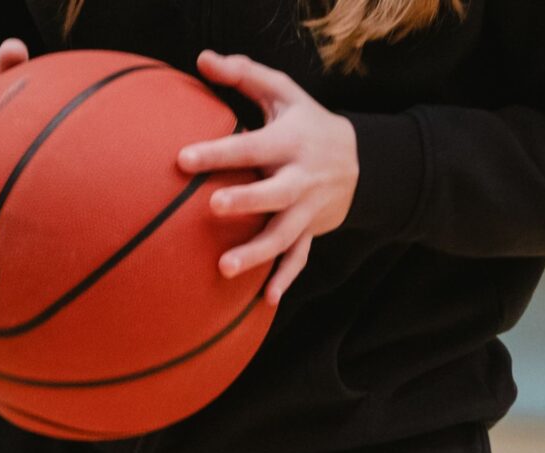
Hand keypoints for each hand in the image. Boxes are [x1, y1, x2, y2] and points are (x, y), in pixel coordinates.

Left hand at [178, 50, 358, 305]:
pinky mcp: (310, 231)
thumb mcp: (284, 92)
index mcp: (290, 141)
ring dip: (258, 253)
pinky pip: (300, 258)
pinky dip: (285, 279)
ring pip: (285, 234)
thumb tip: (201, 59)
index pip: (252, 145)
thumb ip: (244, 74)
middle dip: (247, 201)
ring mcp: (308, 209)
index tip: (183, 158)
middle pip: (276, 192)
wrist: (361, 161)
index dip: (219, 151)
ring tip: (225, 268)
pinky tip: (265, 301)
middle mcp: (302, 177)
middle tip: (214, 207)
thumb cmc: (307, 122)